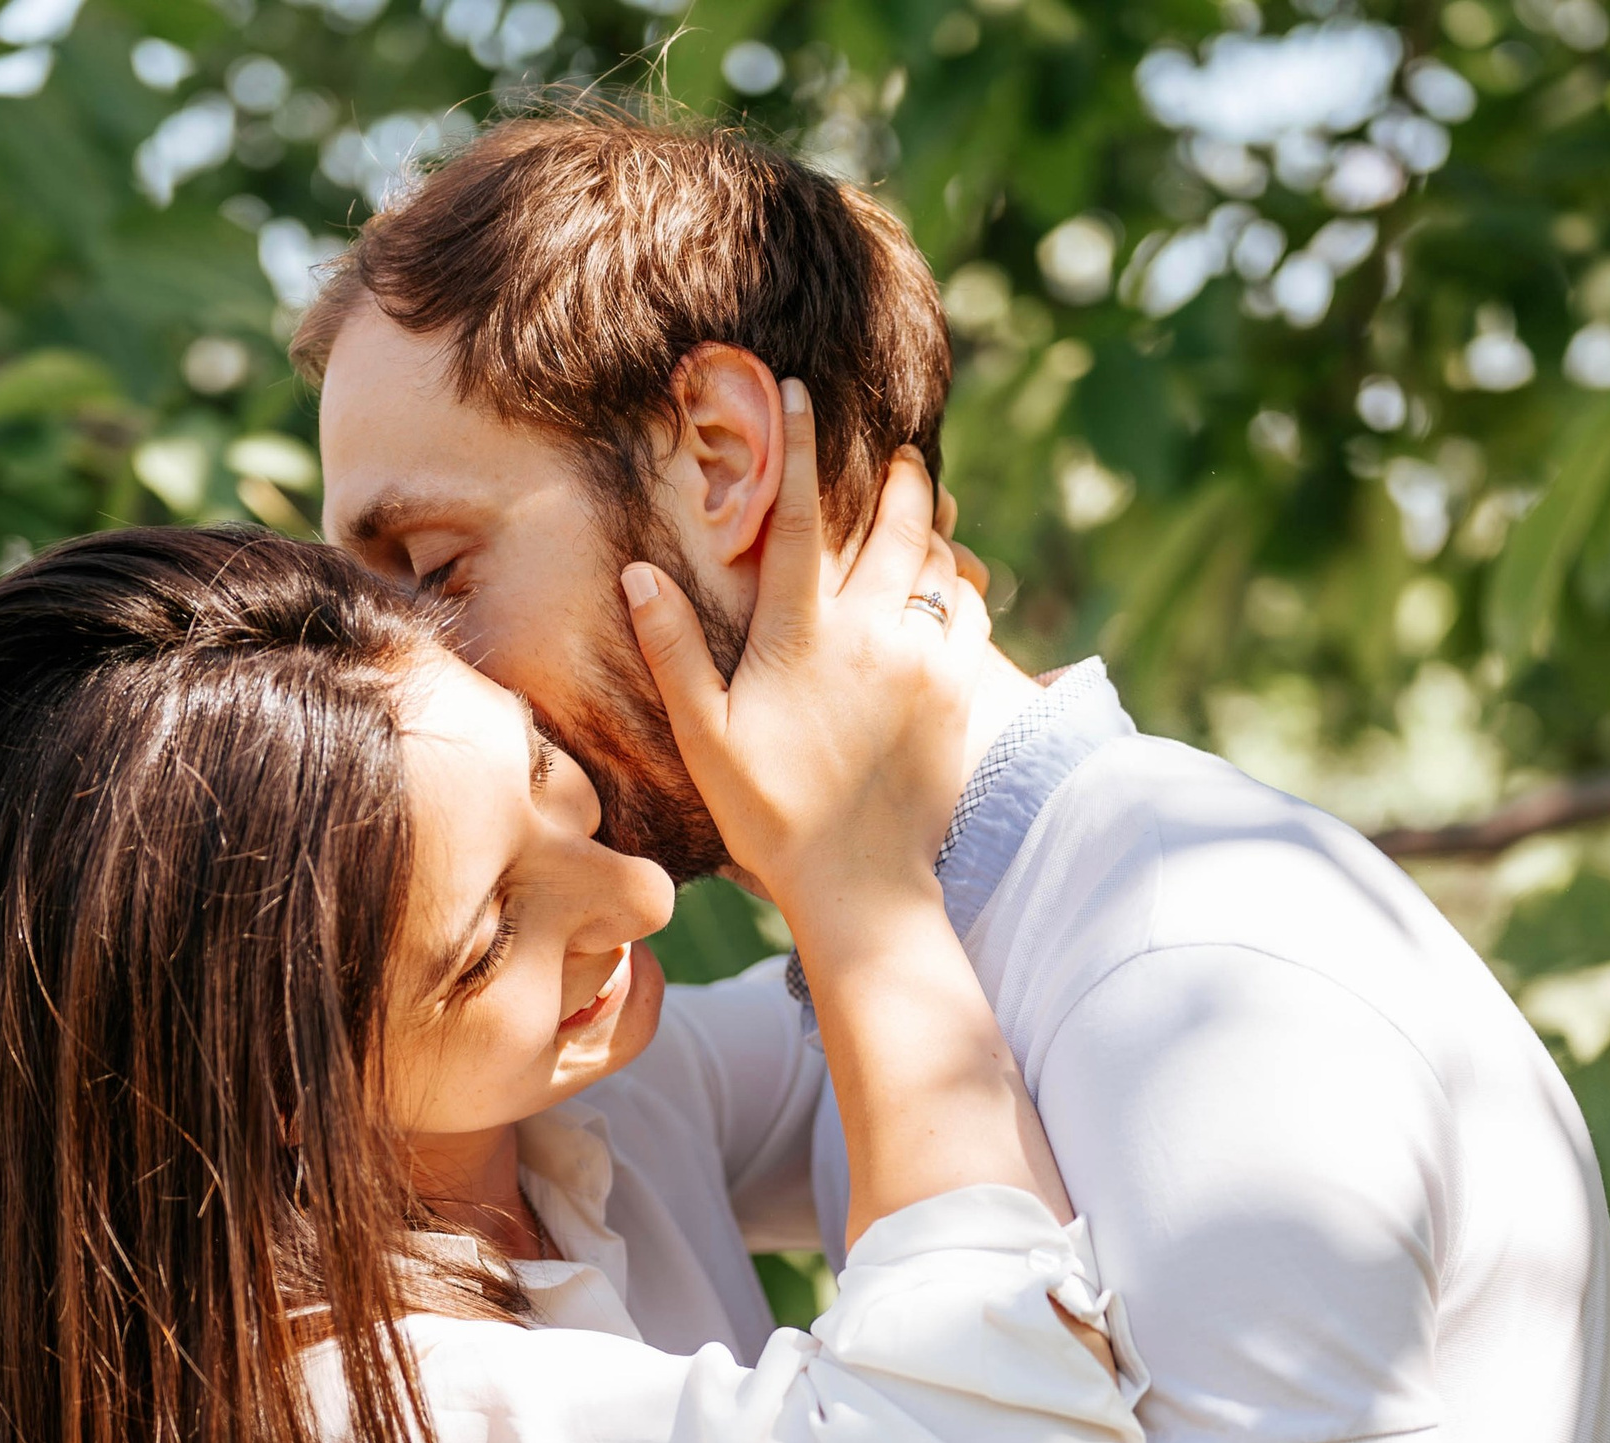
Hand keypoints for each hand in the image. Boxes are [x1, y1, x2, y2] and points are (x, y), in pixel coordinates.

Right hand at [619, 382, 991, 927]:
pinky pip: (971, 615)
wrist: (861, 885)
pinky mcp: (960, 693)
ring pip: (940, 564)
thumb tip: (638, 574)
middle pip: (893, 522)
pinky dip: (962, 590)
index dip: (798, 446)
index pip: (796, 517)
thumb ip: (674, 652)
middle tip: (900, 453)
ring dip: (934, 533)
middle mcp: (870, 635)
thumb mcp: (707, 738)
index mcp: (802, 636)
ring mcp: (923, 662)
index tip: (802, 391)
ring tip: (930, 515)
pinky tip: (950, 589)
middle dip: (897, 476)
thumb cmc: (772, 817)